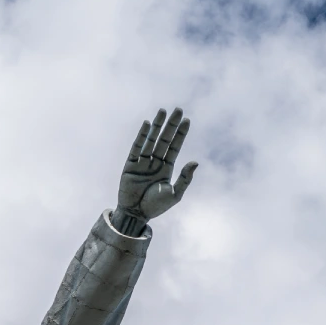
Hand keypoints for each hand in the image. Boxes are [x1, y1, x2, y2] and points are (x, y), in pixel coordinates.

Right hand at [111, 107, 197, 235]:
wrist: (136, 215)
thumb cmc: (156, 207)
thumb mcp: (175, 194)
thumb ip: (185, 178)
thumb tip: (195, 161)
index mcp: (166, 169)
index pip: (175, 147)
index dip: (181, 134)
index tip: (187, 120)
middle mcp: (155, 162)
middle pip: (165, 139)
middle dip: (171, 125)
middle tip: (178, 109)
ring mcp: (142, 162)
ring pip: (151, 140)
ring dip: (158, 126)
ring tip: (163, 111)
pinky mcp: (130, 164)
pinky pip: (137, 147)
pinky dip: (142, 136)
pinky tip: (148, 124)